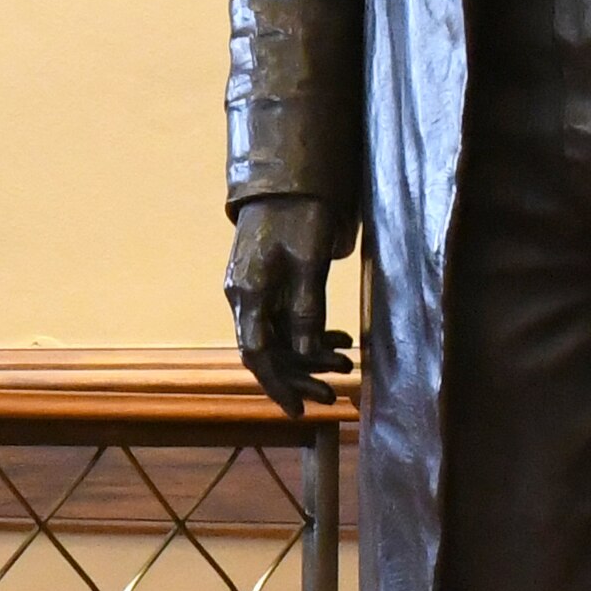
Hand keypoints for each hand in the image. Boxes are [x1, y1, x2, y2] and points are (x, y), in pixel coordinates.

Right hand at [224, 195, 354, 416]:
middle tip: (335, 394)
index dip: (278, 386)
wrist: (287, 179)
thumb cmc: (300, 214)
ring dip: (309, 355)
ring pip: (278, 337)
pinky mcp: (264, 282)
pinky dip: (308, 332)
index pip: (257, 353)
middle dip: (301, 376)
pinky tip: (338, 337)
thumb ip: (307, 308)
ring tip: (346, 363)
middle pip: (267, 351)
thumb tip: (308, 355)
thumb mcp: (309, 262)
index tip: (300, 411)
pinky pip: (282, 318)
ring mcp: (252, 288)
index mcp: (249, 291)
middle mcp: (244, 294)